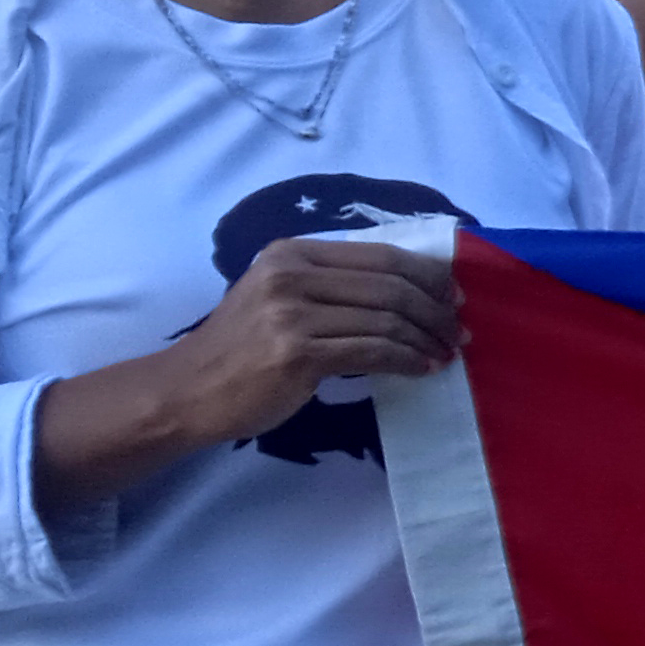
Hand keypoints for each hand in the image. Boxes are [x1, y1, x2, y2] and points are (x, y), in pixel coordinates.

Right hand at [168, 238, 464, 445]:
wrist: (186, 391)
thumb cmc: (240, 350)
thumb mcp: (277, 298)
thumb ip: (330, 286)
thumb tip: (407, 291)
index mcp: (291, 253)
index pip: (379, 254)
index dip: (426, 275)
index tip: (453, 296)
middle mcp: (291, 275)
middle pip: (390, 285)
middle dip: (435, 309)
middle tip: (458, 330)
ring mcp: (292, 313)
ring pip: (386, 319)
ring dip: (426, 339)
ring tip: (446, 353)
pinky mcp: (298, 353)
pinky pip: (374, 351)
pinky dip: (408, 360)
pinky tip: (422, 369)